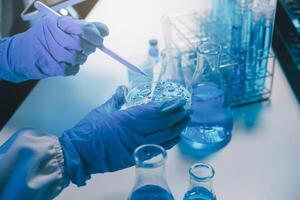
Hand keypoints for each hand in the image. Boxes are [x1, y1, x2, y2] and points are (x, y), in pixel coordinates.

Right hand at [4, 16, 107, 81]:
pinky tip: (67, 64)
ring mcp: (50, 51)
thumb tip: (104, 31)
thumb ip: (83, 28)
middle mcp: (53, 35)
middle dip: (89, 48)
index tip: (100, 39)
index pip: (83, 28)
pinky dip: (74, 68)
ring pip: (78, 58)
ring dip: (81, 59)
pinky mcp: (51, 67)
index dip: (95, 35)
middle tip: (89, 49)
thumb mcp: (62, 27)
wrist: (20, 54)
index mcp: (57, 23)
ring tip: (75, 56)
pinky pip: (72, 69)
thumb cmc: (45, 39)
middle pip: (81, 44)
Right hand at [59, 86, 190, 185]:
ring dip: (176, 128)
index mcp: (127, 118)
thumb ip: (116, 98)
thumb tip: (123, 88)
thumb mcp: (102, 110)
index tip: (179, 100)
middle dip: (177, 115)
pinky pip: (156, 148)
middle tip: (188, 108)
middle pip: (162, 123)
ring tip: (186, 120)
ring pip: (163, 136)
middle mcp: (135, 132)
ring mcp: (136, 146)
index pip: (154, 111)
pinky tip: (176, 137)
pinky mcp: (135, 156)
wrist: (79, 153)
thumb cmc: (88, 131)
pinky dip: (168, 142)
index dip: (169, 106)